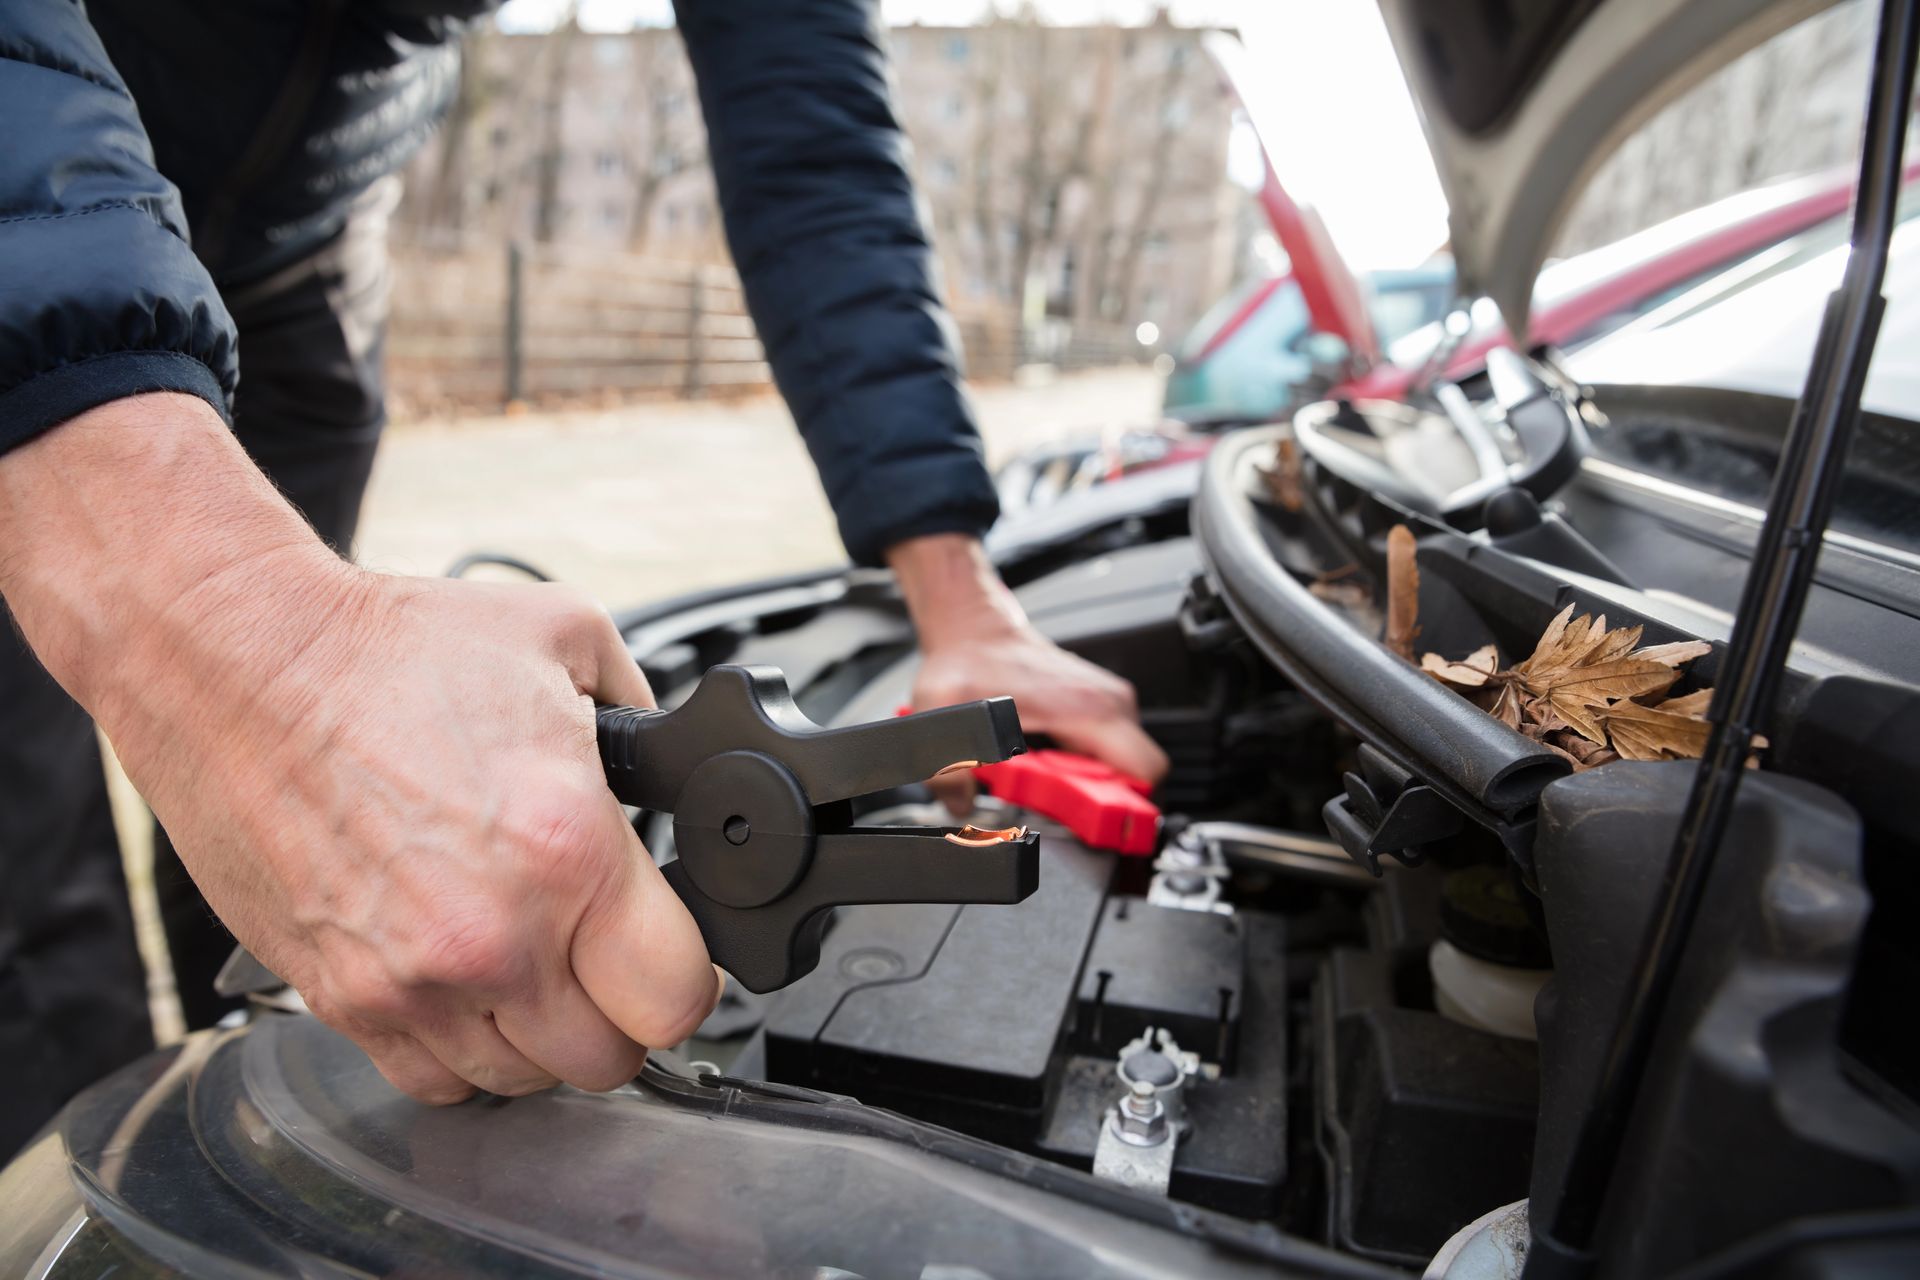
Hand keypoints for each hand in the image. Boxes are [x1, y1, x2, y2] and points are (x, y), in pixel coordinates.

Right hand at [0, 395, 719, 1102]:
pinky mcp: (342, 1000)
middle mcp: (493, 937)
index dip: (690, 976)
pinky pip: (431, 1081)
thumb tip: (676, 764)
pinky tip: (465, 979)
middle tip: (605, 953)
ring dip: (541, 1032)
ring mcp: (411, 982)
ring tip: (529, 955)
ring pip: (523, 1079)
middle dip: (623, 1009)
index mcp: (566, 850)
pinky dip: (460, 1047)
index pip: (676, 996)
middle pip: (608, 1059)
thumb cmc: (388, 650)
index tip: (674, 948)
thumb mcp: (566, 641)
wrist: (240, 665)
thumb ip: (645, 718)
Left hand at [887, 534, 1167, 807]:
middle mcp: (1110, 705)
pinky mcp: (1098, 710)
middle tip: (1056, 804)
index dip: (1128, 809)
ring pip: (1124, 768)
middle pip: (1138, 778)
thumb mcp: (944, 714)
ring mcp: (1108, 706)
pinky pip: (1109, 755)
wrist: (976, 632)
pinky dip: (1082, 771)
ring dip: (1090, 787)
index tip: (1094, 823)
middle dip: (1103, 804)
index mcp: (1091, 708)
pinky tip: (1046, 767)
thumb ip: (947, 766)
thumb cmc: (971, 660)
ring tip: (1045, 783)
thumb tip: (959, 802)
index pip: (1148, 771)